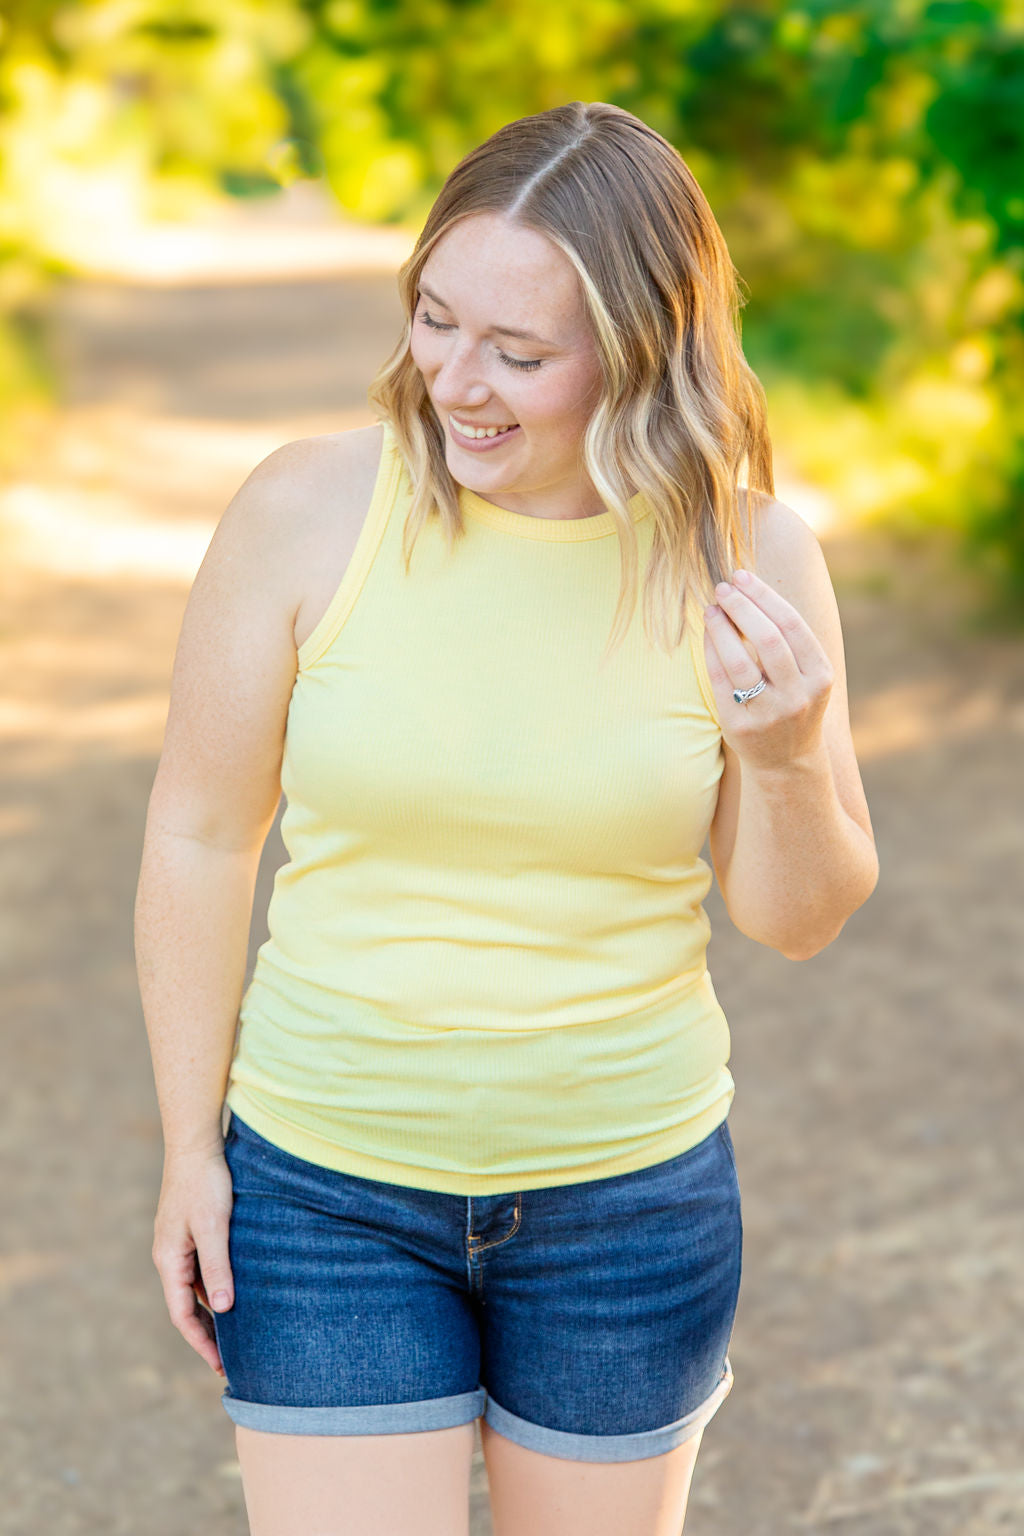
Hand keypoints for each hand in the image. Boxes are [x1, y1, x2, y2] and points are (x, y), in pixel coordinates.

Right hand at [152, 1143, 234, 1377]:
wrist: (195, 1144)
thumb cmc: (205, 1183)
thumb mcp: (214, 1227)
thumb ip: (217, 1267)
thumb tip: (222, 1308)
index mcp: (169, 1260)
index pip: (182, 1315)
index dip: (202, 1343)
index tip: (220, 1366)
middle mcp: (170, 1257)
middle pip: (186, 1307)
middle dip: (206, 1335)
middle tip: (230, 1361)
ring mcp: (178, 1245)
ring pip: (194, 1289)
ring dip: (212, 1311)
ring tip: (237, 1334)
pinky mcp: (190, 1232)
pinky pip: (201, 1270)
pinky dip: (215, 1287)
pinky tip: (236, 1292)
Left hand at [703, 567, 834, 772]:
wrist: (786, 761)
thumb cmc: (793, 702)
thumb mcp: (807, 675)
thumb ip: (788, 640)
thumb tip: (749, 590)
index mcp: (819, 676)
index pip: (792, 625)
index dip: (764, 596)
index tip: (742, 576)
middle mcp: (797, 696)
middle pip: (767, 639)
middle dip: (742, 607)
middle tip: (723, 588)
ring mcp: (768, 713)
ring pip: (740, 661)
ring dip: (722, 628)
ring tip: (711, 608)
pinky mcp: (740, 726)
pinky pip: (721, 681)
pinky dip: (711, 652)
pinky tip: (707, 634)